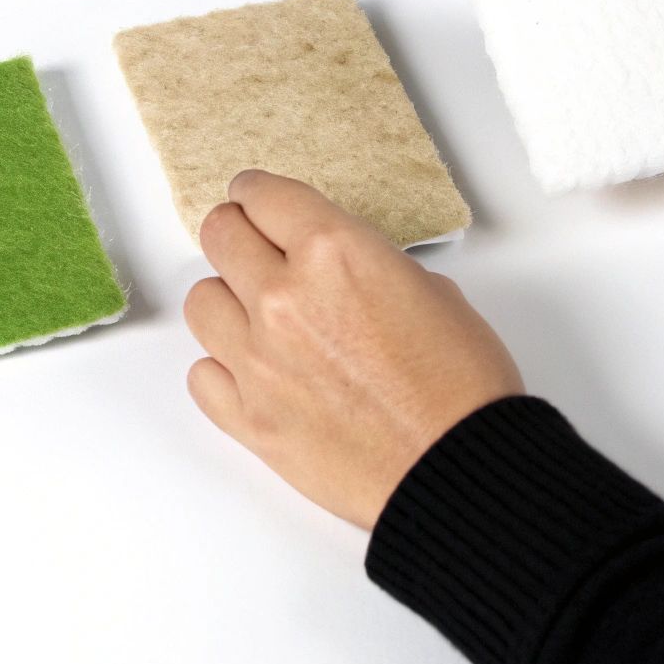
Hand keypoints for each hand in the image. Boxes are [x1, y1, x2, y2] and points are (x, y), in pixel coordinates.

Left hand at [181, 170, 524, 529]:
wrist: (458, 470)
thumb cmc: (462, 387)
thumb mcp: (434, 291)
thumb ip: (370, 268)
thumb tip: (344, 275)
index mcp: (334, 252)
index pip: (262, 194)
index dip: (257, 193)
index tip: (257, 200)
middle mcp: (284, 298)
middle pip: (219, 236)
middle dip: (238, 235)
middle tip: (256, 249)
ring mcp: (258, 360)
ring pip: (201, 303)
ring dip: (228, 302)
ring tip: (260, 318)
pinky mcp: (248, 418)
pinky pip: (202, 375)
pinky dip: (223, 368)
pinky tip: (257, 372)